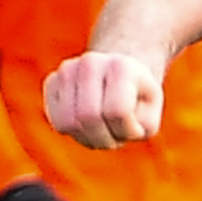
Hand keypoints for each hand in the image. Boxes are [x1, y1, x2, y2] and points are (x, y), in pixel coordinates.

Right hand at [43, 51, 164, 148]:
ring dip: (89, 138)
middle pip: (89, 118)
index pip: (117, 112)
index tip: (135, 124)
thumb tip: (113, 119)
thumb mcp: (150, 119)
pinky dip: (73, 132)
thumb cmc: (138, 103)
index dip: (127, 131)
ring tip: (102, 127)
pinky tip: (85, 122)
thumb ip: (140, 126)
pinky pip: (57, 122)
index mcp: (122, 66)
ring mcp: (68, 69)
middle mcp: (91, 62)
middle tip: (116, 132)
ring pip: (69, 123)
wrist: (119, 76)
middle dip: (105, 138)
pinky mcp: (51, 82)